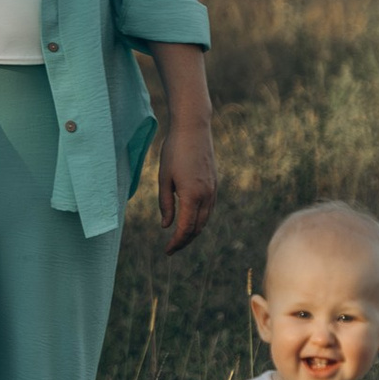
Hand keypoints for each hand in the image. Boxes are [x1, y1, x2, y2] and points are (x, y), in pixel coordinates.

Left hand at [157, 115, 216, 254]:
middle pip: (197, 228)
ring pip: (205, 220)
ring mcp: (213, 189)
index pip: (185, 228)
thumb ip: (166, 204)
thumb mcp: (163, 178)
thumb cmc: (173, 151)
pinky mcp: (214, 184)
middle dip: (185, 241)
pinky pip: (209, 209)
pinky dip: (199, 219)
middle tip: (171, 248)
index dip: (176, 243)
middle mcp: (206, 195)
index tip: (167, 251)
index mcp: (192, 195)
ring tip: (180, 238)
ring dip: (193, 232)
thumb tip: (167, 226)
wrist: (193, 128)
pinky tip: (190, 220)